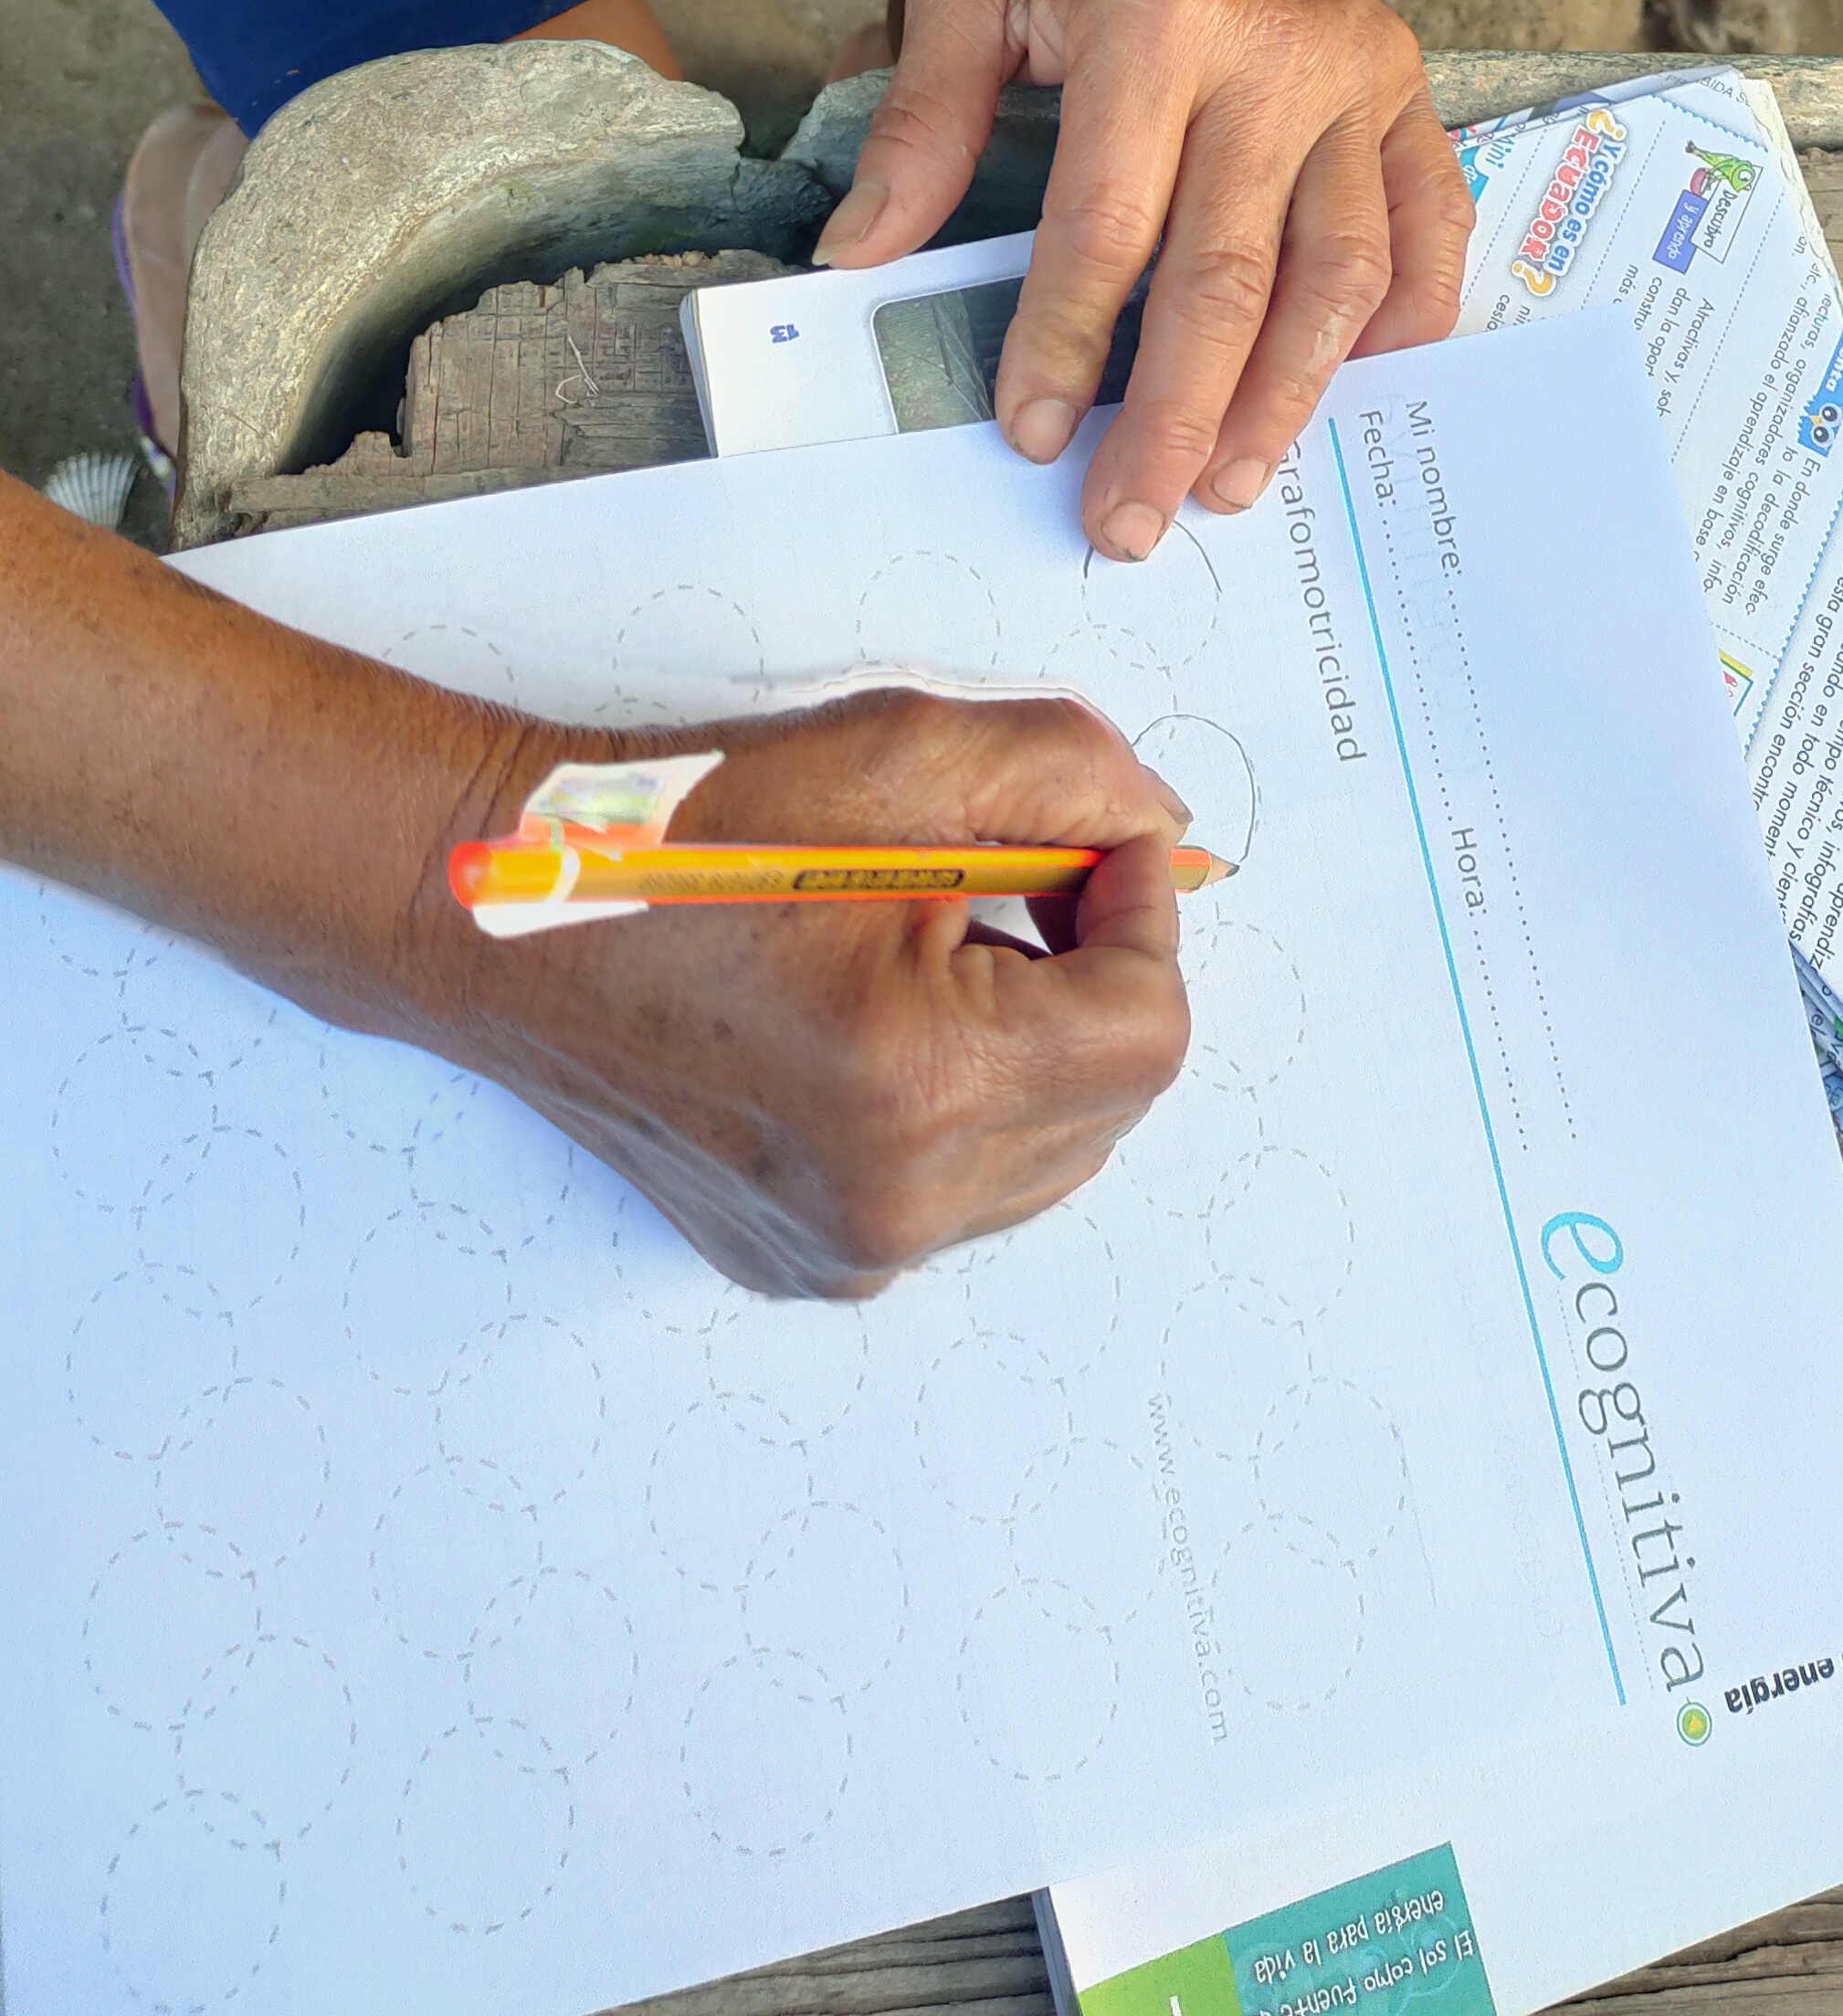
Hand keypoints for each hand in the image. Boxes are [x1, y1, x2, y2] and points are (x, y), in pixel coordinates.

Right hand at [420, 688, 1190, 1297]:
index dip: (1142, 911)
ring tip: (921, 949)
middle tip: (995, 881)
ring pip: (1048, 1151)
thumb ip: (1071, 773)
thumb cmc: (681, 834)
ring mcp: (846, 1253)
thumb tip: (1160, 829)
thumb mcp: (902, 752)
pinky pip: (963, 1190)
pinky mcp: (809, 1264)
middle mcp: (890, 1203)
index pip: (1149, 1028)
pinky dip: (960, 1103)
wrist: (510, 914)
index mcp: (921, 1084)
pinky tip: (869, 1021)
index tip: (1087, 844)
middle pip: (1112, 1097)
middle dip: (1087, 972)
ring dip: (1031, 1041)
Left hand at [821, 0, 1473, 555]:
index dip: (1064, 339)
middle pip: (1229, 272)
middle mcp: (1274, 52)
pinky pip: (1428, 227)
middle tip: (1131, 521)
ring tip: (1227, 485)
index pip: (1108, 218)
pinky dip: (1404, 322)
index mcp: (1151, 16)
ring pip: (1339, 272)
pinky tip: (1351, 392)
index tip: (1029, 434)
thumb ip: (920, 121)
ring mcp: (1358, 75)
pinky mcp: (1407, 91)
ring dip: (1285, 396)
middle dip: (1175, 414)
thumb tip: (857, 258)